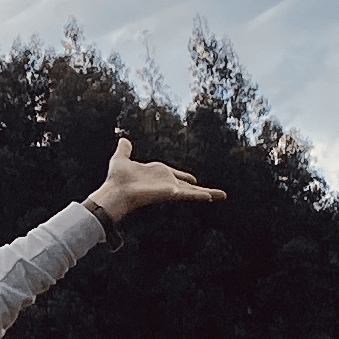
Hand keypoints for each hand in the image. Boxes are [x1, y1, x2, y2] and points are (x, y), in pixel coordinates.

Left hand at [91, 134, 225, 224]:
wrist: (114, 191)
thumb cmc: (116, 179)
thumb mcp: (121, 158)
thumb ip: (124, 150)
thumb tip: (124, 140)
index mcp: (158, 174)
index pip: (176, 176)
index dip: (185, 178)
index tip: (194, 180)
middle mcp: (166, 183)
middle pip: (189, 187)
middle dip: (204, 190)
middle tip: (219, 195)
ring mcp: (169, 189)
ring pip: (193, 192)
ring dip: (208, 193)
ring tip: (223, 196)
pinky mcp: (169, 193)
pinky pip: (187, 194)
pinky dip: (198, 195)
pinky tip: (210, 197)